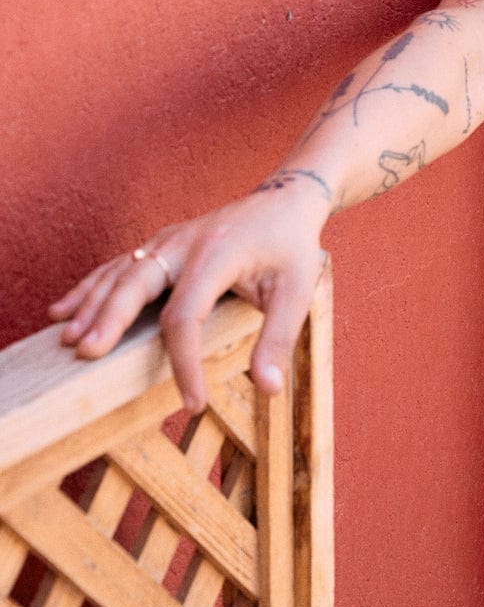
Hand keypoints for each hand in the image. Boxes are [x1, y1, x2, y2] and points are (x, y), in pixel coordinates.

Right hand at [46, 181, 330, 412]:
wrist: (283, 203)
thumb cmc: (290, 249)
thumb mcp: (298, 291)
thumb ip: (279, 338)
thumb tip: (268, 390)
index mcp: (217, 255)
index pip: (187, 314)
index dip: (184, 362)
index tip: (193, 403)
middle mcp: (184, 244)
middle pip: (137, 281)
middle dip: (111, 318)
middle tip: (87, 354)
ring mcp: (167, 241)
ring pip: (121, 272)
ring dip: (92, 305)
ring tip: (68, 340)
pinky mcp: (159, 245)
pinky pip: (119, 266)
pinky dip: (90, 288)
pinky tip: (62, 311)